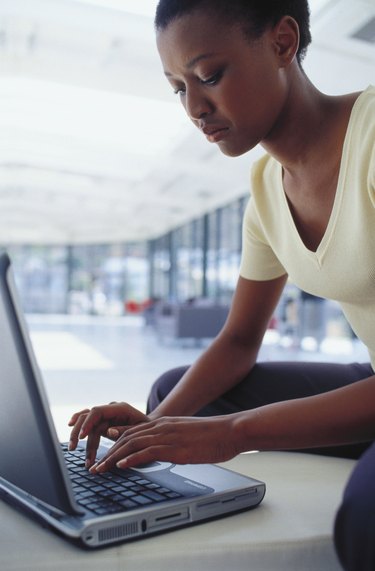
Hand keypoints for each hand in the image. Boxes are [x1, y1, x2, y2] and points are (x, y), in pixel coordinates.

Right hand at [68, 402, 147, 466]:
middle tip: (74, 449)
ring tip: (73, 450)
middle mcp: (110, 409)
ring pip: (84, 419)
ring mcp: (105, 414)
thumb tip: (108, 431)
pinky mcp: (102, 421)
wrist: (150, 429)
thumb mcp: (140, 432)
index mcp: (120, 408)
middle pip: (88, 416)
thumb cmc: (146, 431)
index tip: (81, 437)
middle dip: (79, 432)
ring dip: (77, 434)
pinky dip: (78, 424)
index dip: (88, 423)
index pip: (98, 412)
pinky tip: (71, 429)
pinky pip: (86, 420)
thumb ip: (124, 430)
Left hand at [90, 415, 241, 472]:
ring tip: (100, 470)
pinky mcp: (174, 447)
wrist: (230, 430)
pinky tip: (121, 466)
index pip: (132, 431)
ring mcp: (167, 436)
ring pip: (131, 444)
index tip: (102, 454)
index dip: (114, 443)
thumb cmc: (212, 435)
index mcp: (164, 423)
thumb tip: (163, 451)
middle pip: (126, 437)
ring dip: (112, 458)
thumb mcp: (186, 434)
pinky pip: (147, 451)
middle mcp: (161, 426)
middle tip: (95, 467)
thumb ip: (171, 439)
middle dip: (107, 453)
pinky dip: (131, 458)